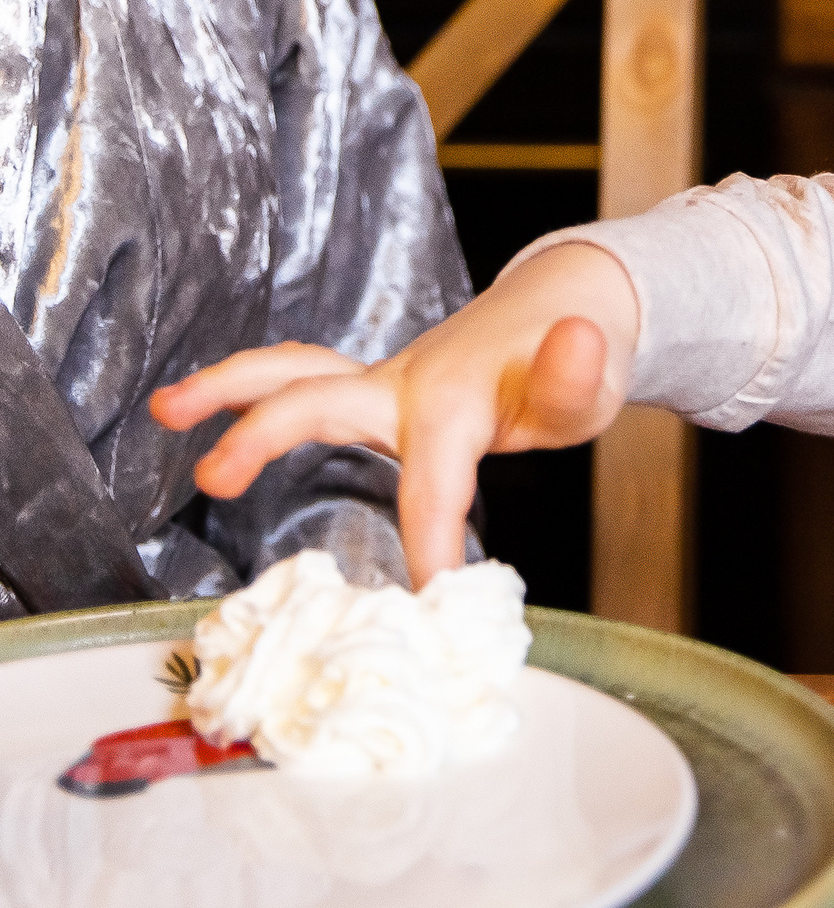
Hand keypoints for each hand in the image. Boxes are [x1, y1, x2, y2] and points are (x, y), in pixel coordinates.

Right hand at [149, 244, 641, 588]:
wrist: (568, 305)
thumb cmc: (579, 358)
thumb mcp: (593, 382)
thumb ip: (577, 378)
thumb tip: (576, 340)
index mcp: (452, 403)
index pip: (431, 487)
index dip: (428, 547)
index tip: (428, 602)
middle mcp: (404, 385)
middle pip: (320, 397)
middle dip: (264, 435)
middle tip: (214, 480)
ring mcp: (383, 382)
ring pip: (294, 372)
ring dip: (228, 389)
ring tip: (166, 412)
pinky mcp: (372, 387)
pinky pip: (303, 381)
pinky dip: (252, 392)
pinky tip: (205, 416)